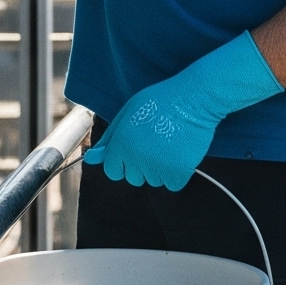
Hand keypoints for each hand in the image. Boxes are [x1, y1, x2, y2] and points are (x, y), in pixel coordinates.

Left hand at [83, 32, 281, 190]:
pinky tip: (180, 154)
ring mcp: (157, 166)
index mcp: (121, 143)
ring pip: (153, 181)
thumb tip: (91, 159)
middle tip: (155, 143)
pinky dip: (177, 174)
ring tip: (169, 144)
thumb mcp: (128, 112)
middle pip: (133, 178)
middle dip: (141, 166)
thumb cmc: (160, 101)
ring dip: (160, 169)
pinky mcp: (178, 172)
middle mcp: (136, 158)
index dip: (123, 160)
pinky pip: (172, 185)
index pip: (112, 170)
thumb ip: (110, 138)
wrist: (194, 99)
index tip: (136, 148)